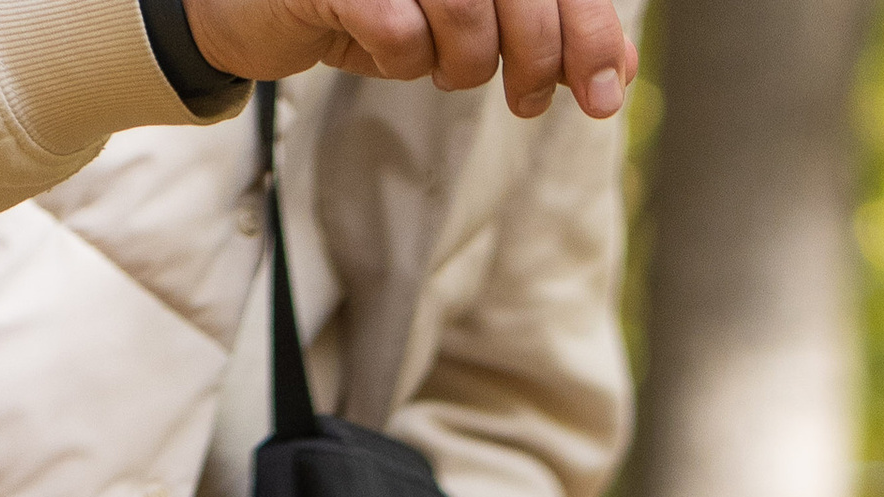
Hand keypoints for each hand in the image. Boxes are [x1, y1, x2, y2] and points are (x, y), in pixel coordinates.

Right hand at [188, 0, 636, 116]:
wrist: (266, 2)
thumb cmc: (379, 1)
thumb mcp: (471, 20)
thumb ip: (548, 32)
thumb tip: (617, 72)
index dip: (590, 29)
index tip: (600, 96)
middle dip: (540, 56)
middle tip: (527, 100)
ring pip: (465, 10)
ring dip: (466, 63)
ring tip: (446, 69)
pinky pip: (397, 30)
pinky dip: (402, 59)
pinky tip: (387, 48)